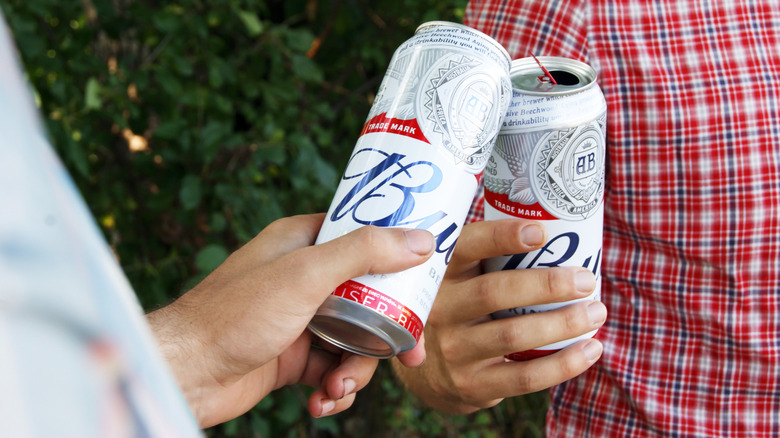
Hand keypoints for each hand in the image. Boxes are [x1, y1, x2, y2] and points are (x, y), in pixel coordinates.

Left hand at [147, 214, 433, 426]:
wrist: (186, 372)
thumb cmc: (235, 313)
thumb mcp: (306, 274)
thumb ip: (364, 253)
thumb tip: (422, 240)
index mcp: (304, 241)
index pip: (364, 238)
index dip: (398, 258)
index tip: (426, 279)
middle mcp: (304, 276)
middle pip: (368, 298)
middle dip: (387, 333)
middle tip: (409, 354)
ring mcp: (300, 318)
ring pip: (354, 340)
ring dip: (354, 370)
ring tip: (336, 388)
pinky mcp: (293, 355)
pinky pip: (331, 369)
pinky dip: (333, 388)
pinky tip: (320, 401)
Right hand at [392, 219, 605, 413]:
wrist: (431, 373)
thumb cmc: (465, 309)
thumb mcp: (461, 280)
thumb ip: (490, 258)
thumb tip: (560, 228)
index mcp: (442, 273)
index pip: (467, 248)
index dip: (501, 237)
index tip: (541, 232)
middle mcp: (441, 309)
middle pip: (494, 292)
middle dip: (547, 285)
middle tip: (586, 279)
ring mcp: (454, 349)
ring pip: (513, 335)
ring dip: (563, 324)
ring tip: (597, 312)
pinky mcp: (472, 384)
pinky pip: (524, 376)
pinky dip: (563, 364)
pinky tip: (590, 350)